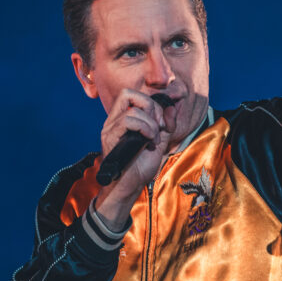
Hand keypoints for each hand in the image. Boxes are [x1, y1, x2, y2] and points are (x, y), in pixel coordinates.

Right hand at [94, 89, 176, 229]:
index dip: (153, 104)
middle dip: (151, 107)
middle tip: (159, 126)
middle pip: (128, 93)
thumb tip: (172, 107)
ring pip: (132, 109)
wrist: (129, 186)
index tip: (163, 123)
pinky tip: (149, 141)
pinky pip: (127, 120)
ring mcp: (109, 128)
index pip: (134, 96)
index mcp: (122, 119)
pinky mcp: (109, 137)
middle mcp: (113, 121)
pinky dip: (144, 128)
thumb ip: (165, 124)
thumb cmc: (140, 167)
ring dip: (150, 124)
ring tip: (153, 140)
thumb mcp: (158, 141)